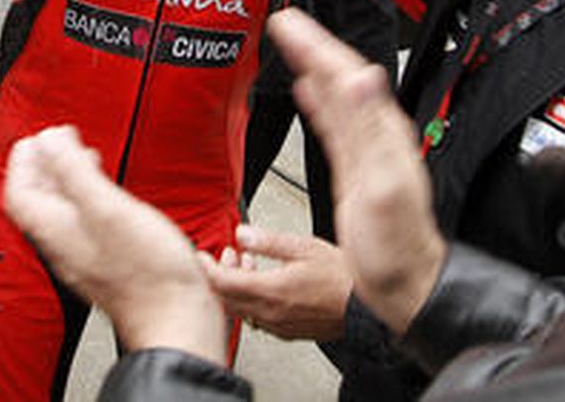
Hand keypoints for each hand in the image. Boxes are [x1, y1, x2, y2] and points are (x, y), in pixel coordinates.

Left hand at [4, 126, 226, 361]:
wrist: (178, 320)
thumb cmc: (148, 273)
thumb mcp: (108, 208)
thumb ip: (75, 172)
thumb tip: (49, 140)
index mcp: (57, 231)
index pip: (20, 192)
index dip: (24, 160)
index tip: (39, 135)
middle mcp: (65, 246)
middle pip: (39, 201)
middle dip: (46, 165)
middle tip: (58, 141)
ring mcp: (87, 258)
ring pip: (63, 212)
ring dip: (68, 180)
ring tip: (82, 158)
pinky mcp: (111, 264)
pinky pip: (86, 223)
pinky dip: (90, 198)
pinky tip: (110, 195)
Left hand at [203, 225, 350, 340]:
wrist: (363, 307)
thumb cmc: (341, 277)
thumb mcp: (304, 247)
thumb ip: (268, 241)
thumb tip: (242, 234)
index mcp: (271, 291)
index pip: (224, 283)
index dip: (207, 268)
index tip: (201, 256)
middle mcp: (270, 313)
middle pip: (227, 298)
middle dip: (220, 275)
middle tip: (226, 255)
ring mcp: (278, 325)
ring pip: (241, 309)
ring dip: (236, 287)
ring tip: (247, 263)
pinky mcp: (286, 331)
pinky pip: (257, 318)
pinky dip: (251, 299)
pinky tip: (263, 282)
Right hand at [269, 9, 446, 334]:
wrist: (403, 282)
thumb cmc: (397, 245)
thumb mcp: (383, 184)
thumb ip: (370, 130)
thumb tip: (362, 78)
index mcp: (383, 131)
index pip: (346, 73)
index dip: (317, 44)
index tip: (290, 22)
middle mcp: (376, 133)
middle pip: (339, 76)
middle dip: (311, 45)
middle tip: (283, 21)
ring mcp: (365, 148)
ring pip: (334, 93)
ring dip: (312, 65)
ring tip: (290, 42)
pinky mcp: (353, 165)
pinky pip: (332, 121)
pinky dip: (317, 100)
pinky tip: (307, 90)